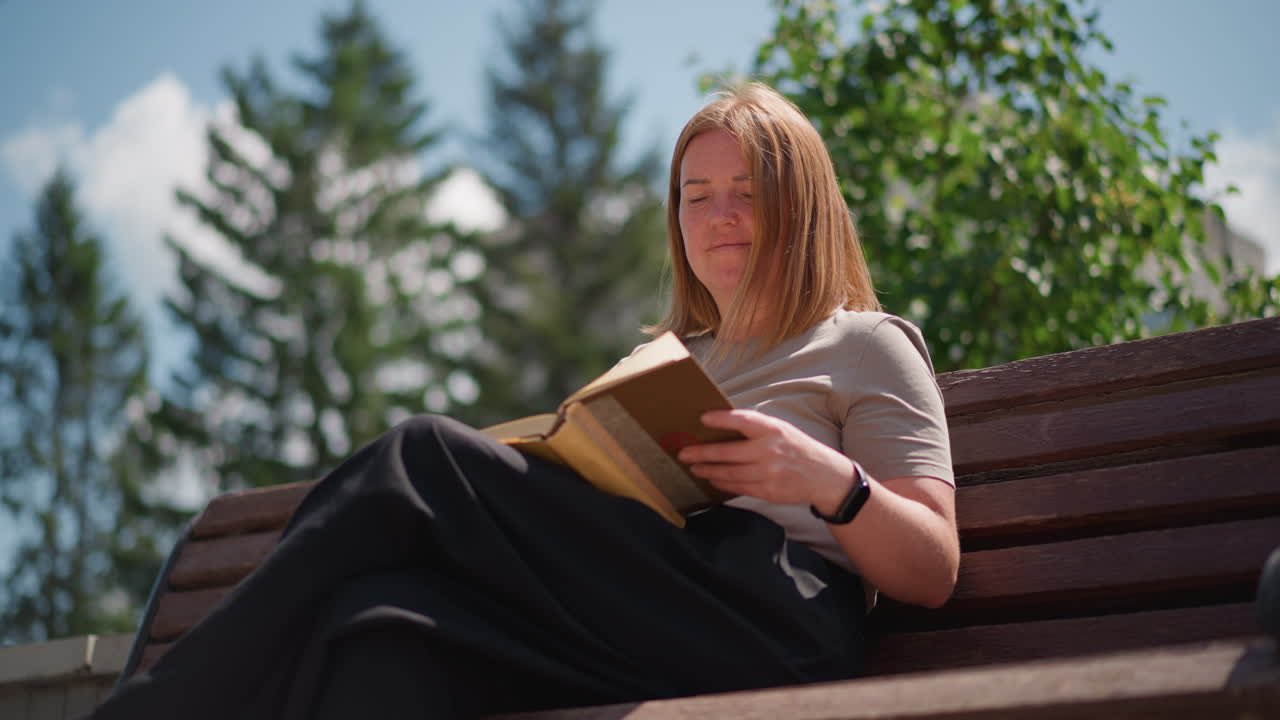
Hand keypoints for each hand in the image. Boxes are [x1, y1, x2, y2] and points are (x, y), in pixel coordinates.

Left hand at [677, 409, 854, 510]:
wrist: (824, 476)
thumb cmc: (796, 447)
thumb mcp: (781, 429)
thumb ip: (756, 428)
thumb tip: (721, 423)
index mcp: (773, 429)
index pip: (743, 421)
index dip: (722, 419)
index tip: (703, 418)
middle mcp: (770, 450)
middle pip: (728, 452)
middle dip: (702, 453)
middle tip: (684, 453)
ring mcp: (769, 473)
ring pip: (730, 473)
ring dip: (708, 470)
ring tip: (694, 467)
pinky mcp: (768, 491)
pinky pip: (738, 487)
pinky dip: (723, 483)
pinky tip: (713, 480)